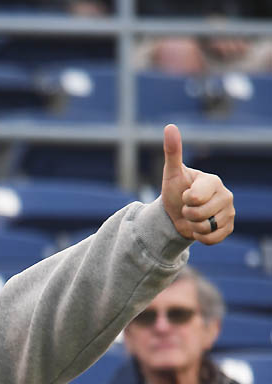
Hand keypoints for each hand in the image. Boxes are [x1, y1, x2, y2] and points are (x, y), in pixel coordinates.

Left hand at [160, 124, 234, 244]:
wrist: (176, 214)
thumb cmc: (175, 190)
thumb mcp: (171, 173)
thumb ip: (173, 152)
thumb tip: (170, 126)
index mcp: (213, 181)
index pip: (195, 198)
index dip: (184, 200)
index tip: (185, 195)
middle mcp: (226, 195)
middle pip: (199, 214)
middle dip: (187, 214)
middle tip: (187, 208)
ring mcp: (229, 212)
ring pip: (206, 228)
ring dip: (193, 226)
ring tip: (193, 218)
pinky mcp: (228, 228)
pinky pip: (213, 239)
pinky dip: (201, 238)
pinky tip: (199, 228)